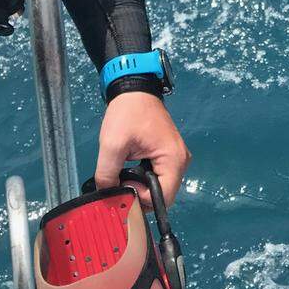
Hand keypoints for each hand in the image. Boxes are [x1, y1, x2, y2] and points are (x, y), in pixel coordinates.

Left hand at [94, 92, 191, 206]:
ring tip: (123, 174)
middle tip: (121, 181)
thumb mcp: (112, 144)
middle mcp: (181, 161)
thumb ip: (107, 174)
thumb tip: (107, 195)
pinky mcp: (168, 154)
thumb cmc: (128, 113)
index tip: (124, 184)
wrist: (134, 89)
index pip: (163, 199)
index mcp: (174, 160)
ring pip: (159, 187)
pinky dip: (143, 178)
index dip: (141, 199)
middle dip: (140, 194)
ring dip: (141, 186)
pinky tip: (130, 170)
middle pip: (162, 195)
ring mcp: (176, 158)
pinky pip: (158, 176)